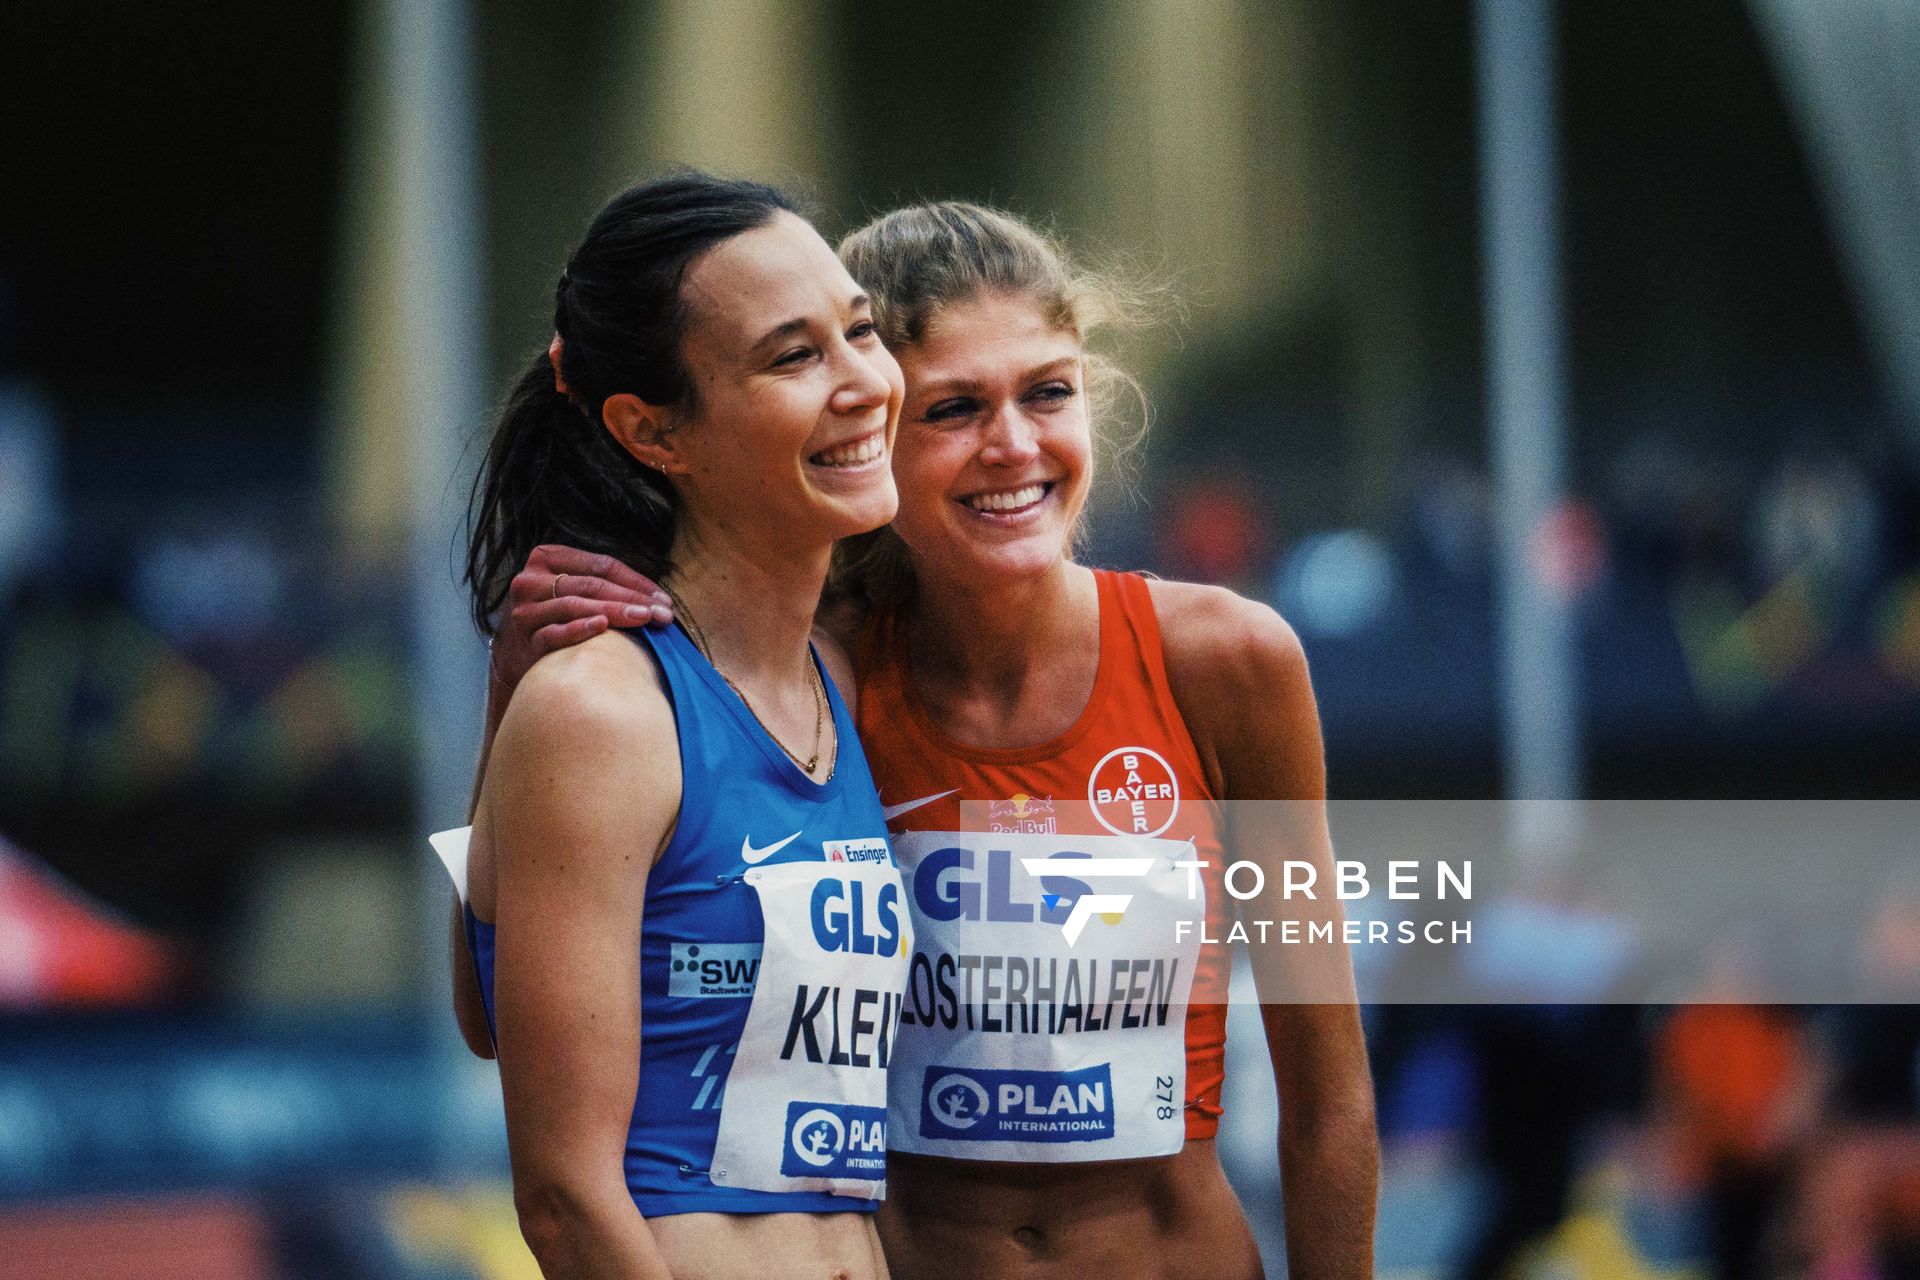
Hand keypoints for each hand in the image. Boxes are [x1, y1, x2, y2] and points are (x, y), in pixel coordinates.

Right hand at [492, 545, 673, 690]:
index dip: (635, 580)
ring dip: (614, 612)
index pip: (600, 564)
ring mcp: (526, 610)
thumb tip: (655, 596)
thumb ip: (600, 583)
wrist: (515, 652)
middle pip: (591, 585)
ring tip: (644, 619)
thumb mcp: (569, 588)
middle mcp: (532, 580)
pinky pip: (555, 632)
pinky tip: (602, 627)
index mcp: (546, 558)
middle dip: (631, 598)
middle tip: (662, 613)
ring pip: (575, 605)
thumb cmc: (554, 616)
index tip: (662, 598)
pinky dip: (579, 629)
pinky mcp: (524, 638)